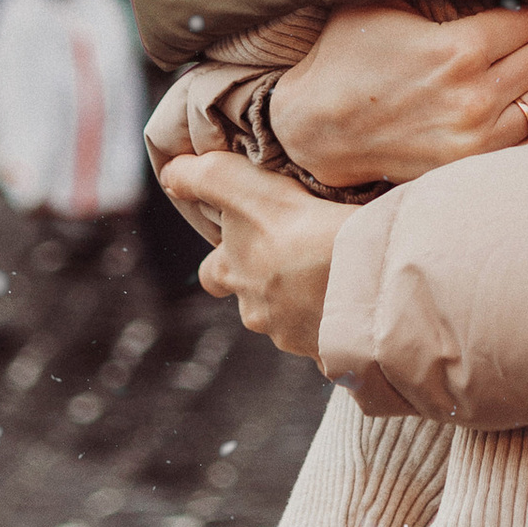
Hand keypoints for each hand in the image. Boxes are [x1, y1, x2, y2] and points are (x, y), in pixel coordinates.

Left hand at [162, 150, 344, 357]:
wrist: (357, 277)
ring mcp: (293, 337)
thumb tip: (169, 173)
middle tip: (300, 258)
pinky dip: (338, 324)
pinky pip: (330, 340)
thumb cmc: (298, 226)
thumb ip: (202, 176)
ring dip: (307, 303)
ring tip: (336, 273)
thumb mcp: (242, 185)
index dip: (224, 260)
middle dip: (270, 285)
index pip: (211, 274)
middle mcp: (255, 312)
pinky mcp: (329, 353)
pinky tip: (356, 302)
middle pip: (253, 300)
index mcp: (232, 274)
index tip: (247, 244)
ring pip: (293, 319)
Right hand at [270, 0, 527, 190]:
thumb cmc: (347, 58)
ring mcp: (479, 139)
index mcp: (458, 49)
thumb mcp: (379, 0)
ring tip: (522, 74)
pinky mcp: (476, 168)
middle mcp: (475, 96)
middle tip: (514, 44)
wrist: (318, 129)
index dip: (520, 15)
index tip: (505, 18)